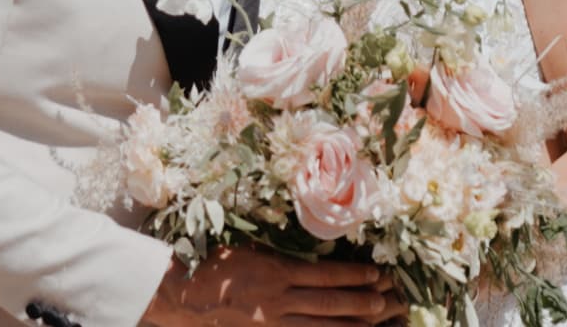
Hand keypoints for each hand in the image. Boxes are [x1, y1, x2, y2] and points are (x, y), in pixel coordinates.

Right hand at [141, 245, 405, 325]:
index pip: (326, 274)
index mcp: (275, 270)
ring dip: (351, 324)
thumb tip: (310, 253)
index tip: (378, 274)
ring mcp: (270, 323)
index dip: (355, 276)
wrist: (177, 295)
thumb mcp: (247, 247)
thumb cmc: (209, 264)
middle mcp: (277, 299)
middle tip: (389, 301)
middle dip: (363, 302)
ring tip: (375, 321)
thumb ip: (278, 252)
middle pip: (330, 303)